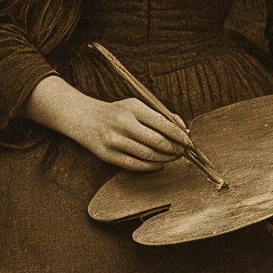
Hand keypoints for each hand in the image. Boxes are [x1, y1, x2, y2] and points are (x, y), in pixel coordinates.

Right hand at [41, 80, 189, 171]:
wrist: (84, 118)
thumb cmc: (116, 112)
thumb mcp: (136, 105)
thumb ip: (159, 115)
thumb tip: (182, 128)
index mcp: (133, 108)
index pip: (163, 124)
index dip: (179, 135)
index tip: (189, 141)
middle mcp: (123, 124)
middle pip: (158, 142)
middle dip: (175, 149)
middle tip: (183, 152)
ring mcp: (115, 141)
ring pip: (148, 156)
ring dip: (166, 159)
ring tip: (174, 158)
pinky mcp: (108, 156)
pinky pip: (136, 165)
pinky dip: (152, 166)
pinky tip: (160, 164)